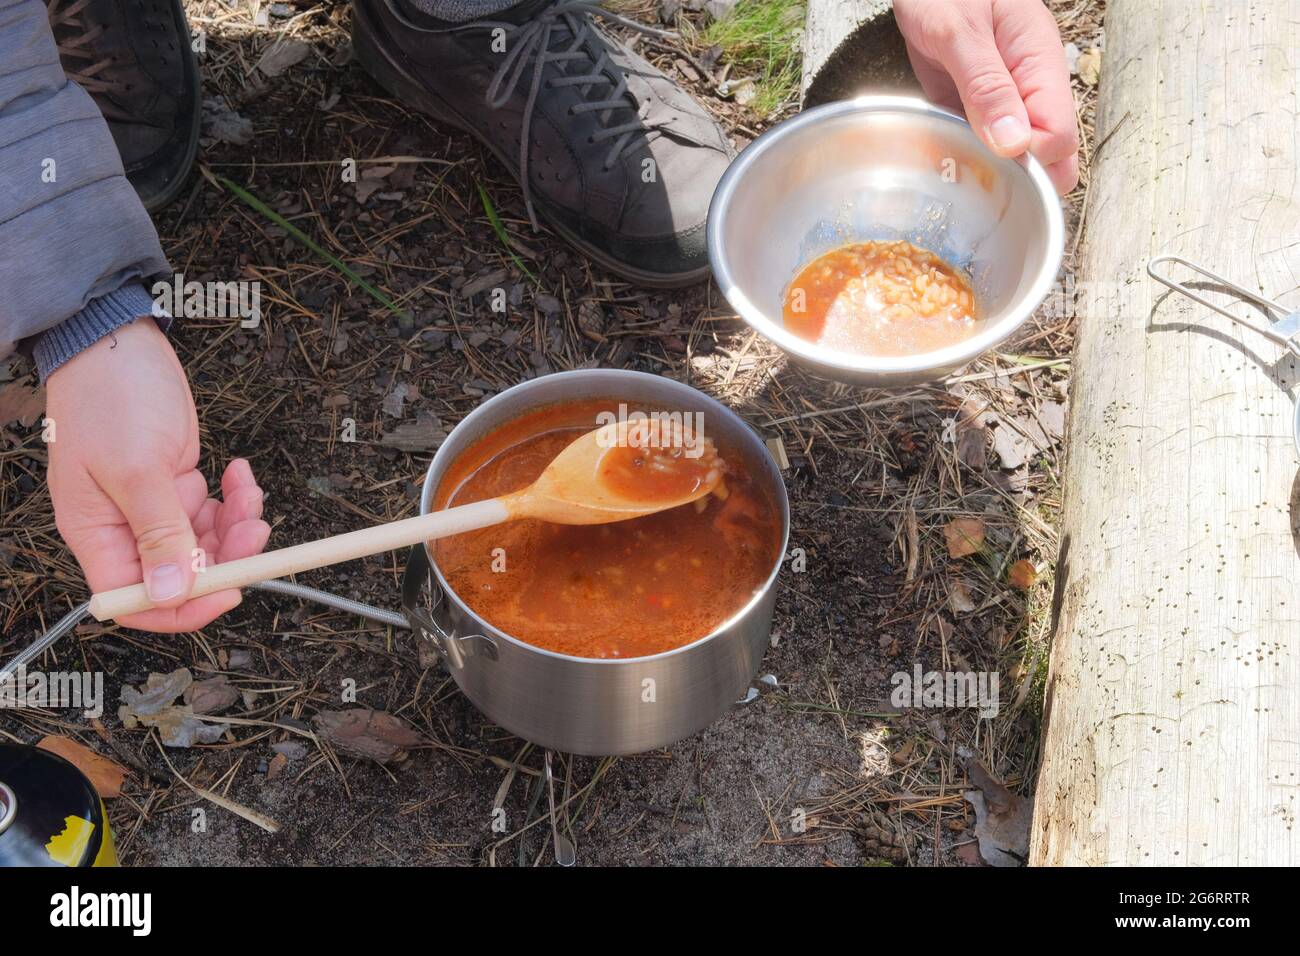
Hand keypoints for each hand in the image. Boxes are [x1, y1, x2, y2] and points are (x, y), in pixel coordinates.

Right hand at [46, 317, 270, 631]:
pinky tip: (239, 473)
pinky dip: (235, 501)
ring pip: (207, 545)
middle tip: (254, 531)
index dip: (184, 607)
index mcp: (97, 535)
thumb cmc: (109, 396)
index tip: (230, 592)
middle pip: (182, 575)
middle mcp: (124, 528)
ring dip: (238, 528)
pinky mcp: (176, 485)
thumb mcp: (135, 468)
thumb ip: (157, 532)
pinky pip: (214, 514)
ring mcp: (153, 508)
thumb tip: (168, 592)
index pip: (137, 600)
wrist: (118, 341)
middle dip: (226, 559)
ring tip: (249, 495)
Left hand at [894, 0, 1079, 194]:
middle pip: (1047, 155)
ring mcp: (1001, 100)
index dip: (1031, 161)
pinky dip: (963, 160)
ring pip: (1013, 157)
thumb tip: (1014, 143)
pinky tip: (941, 167)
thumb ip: (987, 85)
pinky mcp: (972, 108)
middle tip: (975, 182)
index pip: (1058, 136)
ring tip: (954, 177)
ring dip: (988, 175)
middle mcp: (1026, 86)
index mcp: (1039, 63)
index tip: (994, 164)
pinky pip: (978, 146)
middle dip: (1020, 180)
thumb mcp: (960, 32)